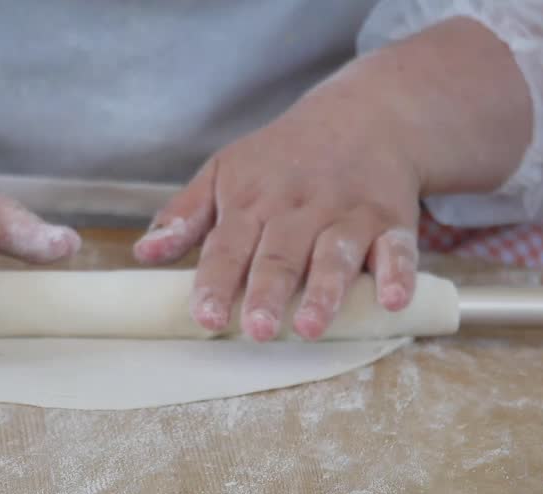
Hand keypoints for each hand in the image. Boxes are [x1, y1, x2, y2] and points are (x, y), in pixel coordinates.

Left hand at [133, 86, 421, 341]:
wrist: (365, 114)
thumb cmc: (282, 157)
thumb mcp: (225, 171)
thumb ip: (186, 215)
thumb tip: (144, 252)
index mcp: (252, 200)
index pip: (227, 245)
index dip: (215, 282)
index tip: (203, 316)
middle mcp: (299, 207)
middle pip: (280, 254)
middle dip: (266, 292)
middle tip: (255, 329)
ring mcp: (347, 213)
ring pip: (335, 254)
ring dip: (324, 291)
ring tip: (309, 327)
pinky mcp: (392, 220)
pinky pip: (398, 248)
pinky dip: (398, 273)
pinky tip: (392, 300)